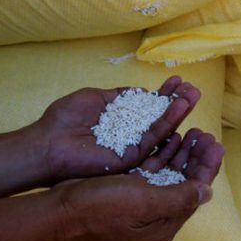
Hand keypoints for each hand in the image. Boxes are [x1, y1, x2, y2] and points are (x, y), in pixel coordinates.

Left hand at [23, 76, 200, 183]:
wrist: (47, 143)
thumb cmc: (63, 120)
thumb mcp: (95, 97)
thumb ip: (120, 96)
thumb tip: (142, 92)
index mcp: (121, 122)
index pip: (148, 107)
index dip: (163, 95)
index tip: (177, 81)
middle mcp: (129, 136)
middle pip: (160, 119)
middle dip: (177, 103)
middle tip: (193, 88)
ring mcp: (131, 148)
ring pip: (162, 130)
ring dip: (178, 112)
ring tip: (193, 95)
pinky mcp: (131, 159)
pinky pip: (153, 141)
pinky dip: (167, 124)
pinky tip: (179, 108)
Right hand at [52, 128, 223, 240]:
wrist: (60, 210)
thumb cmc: (102, 206)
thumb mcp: (145, 201)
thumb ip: (180, 196)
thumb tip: (207, 191)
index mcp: (165, 222)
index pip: (196, 191)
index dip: (208, 166)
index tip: (216, 142)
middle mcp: (157, 213)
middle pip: (186, 180)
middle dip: (197, 155)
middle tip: (205, 132)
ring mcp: (142, 201)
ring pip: (171, 171)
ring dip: (183, 151)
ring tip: (192, 130)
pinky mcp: (128, 189)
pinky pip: (154, 168)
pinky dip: (164, 151)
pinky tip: (170, 135)